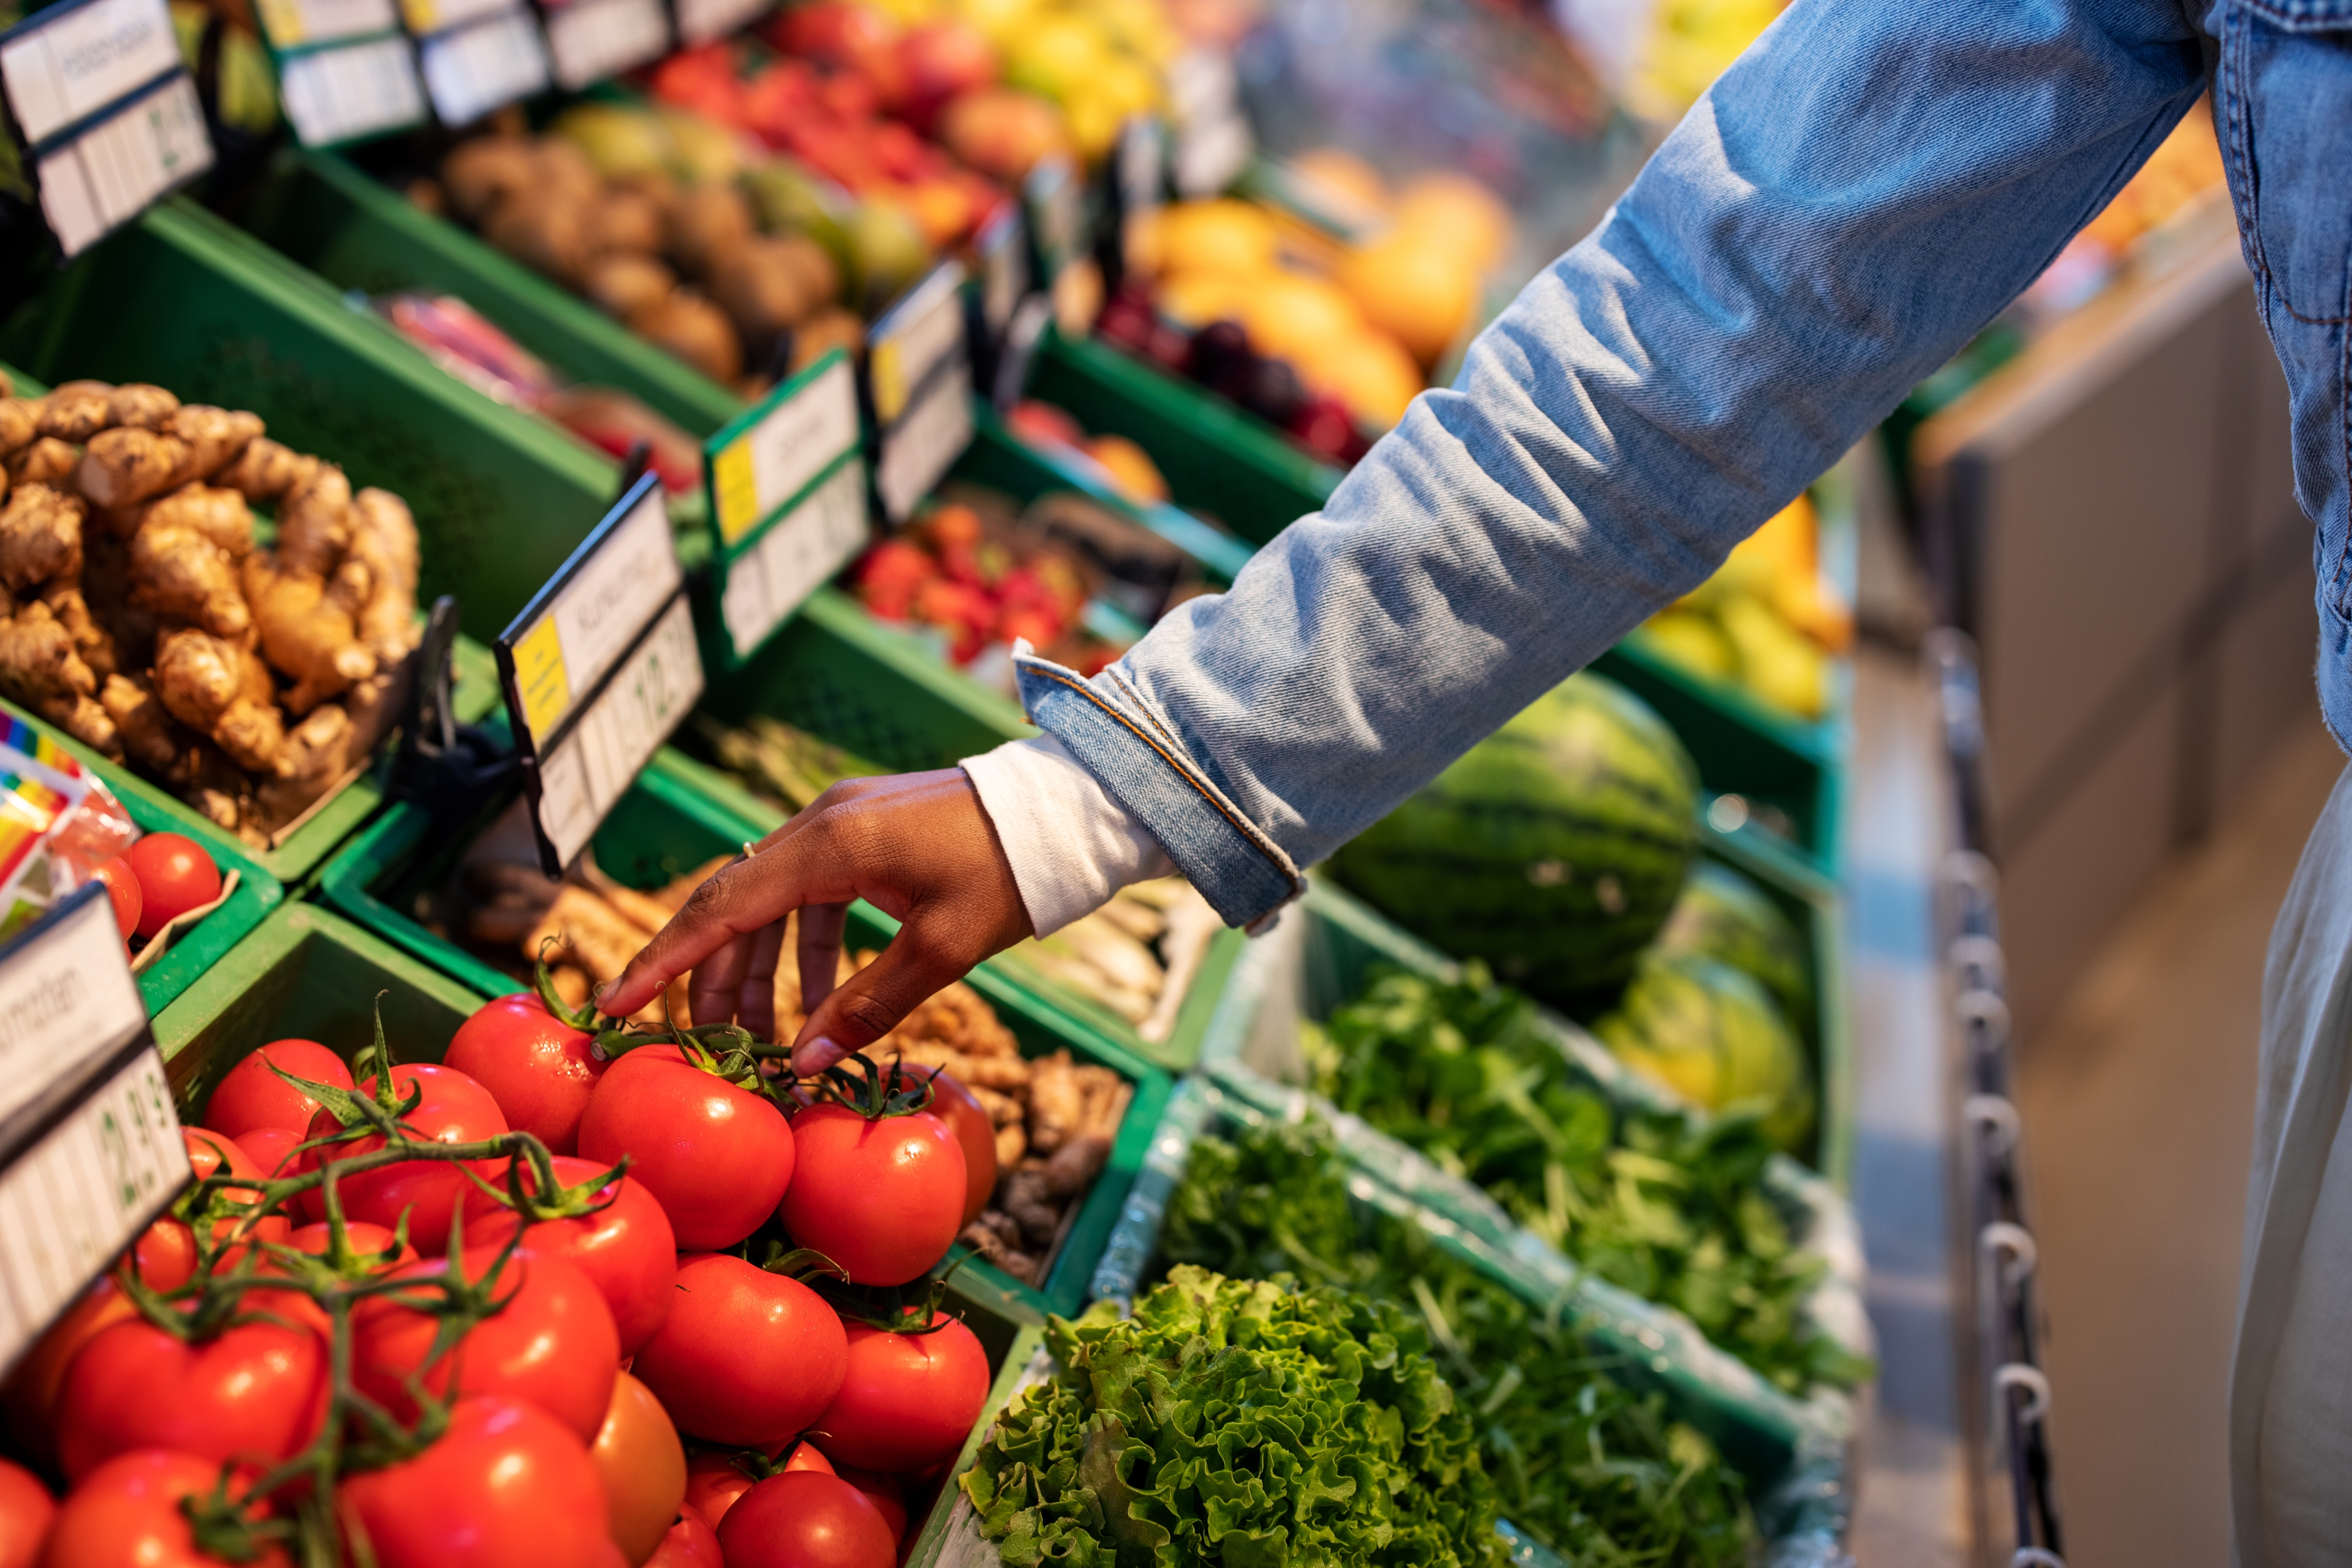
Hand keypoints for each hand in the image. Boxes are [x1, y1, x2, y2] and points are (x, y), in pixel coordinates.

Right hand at [595, 770, 1032, 1074]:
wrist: (1065, 811)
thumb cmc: (1009, 874)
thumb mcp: (943, 951)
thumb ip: (868, 1007)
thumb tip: (805, 1065)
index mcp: (829, 845)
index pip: (720, 907)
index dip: (663, 961)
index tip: (616, 1004)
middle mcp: (820, 824)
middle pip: (733, 906)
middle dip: (708, 979)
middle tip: (698, 1046)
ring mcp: (841, 822)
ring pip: (768, 902)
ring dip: (756, 969)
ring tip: (754, 1038)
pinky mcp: (863, 831)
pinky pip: (808, 892)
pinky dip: (799, 946)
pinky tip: (812, 1001)